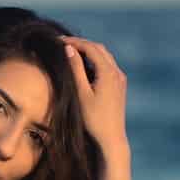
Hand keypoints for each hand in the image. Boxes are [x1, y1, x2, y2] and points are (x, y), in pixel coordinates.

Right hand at [62, 36, 127, 154]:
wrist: (110, 138)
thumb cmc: (93, 119)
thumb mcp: (81, 93)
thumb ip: (75, 70)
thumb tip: (69, 49)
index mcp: (109, 72)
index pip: (90, 47)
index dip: (74, 42)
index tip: (59, 41)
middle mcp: (117, 72)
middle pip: (99, 49)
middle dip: (82, 44)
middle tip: (63, 44)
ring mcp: (120, 79)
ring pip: (104, 56)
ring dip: (89, 51)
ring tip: (71, 52)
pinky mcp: (120, 86)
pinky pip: (108, 65)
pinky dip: (96, 60)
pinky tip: (84, 66)